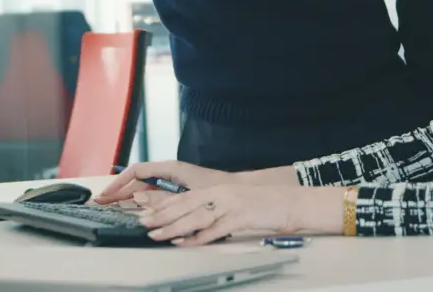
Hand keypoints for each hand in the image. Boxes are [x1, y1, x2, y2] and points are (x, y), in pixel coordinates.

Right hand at [92, 161, 235, 204]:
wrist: (234, 190)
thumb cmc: (215, 186)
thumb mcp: (186, 193)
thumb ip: (161, 196)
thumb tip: (136, 197)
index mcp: (169, 168)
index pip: (137, 171)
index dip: (119, 182)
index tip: (107, 193)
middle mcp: (167, 172)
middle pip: (136, 180)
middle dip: (118, 190)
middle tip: (101, 201)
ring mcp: (170, 181)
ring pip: (141, 187)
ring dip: (125, 195)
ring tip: (108, 204)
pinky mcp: (174, 190)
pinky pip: (151, 193)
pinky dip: (138, 199)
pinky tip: (128, 207)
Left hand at [138, 184, 310, 245]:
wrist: (291, 203)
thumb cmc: (264, 206)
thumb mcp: (235, 204)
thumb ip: (215, 211)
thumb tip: (193, 225)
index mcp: (218, 190)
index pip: (184, 197)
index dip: (163, 204)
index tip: (145, 211)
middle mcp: (221, 194)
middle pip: (184, 204)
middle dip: (161, 214)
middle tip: (142, 222)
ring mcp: (230, 205)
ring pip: (195, 216)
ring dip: (172, 226)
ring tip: (155, 234)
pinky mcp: (240, 217)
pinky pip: (214, 229)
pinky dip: (197, 237)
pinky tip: (184, 242)